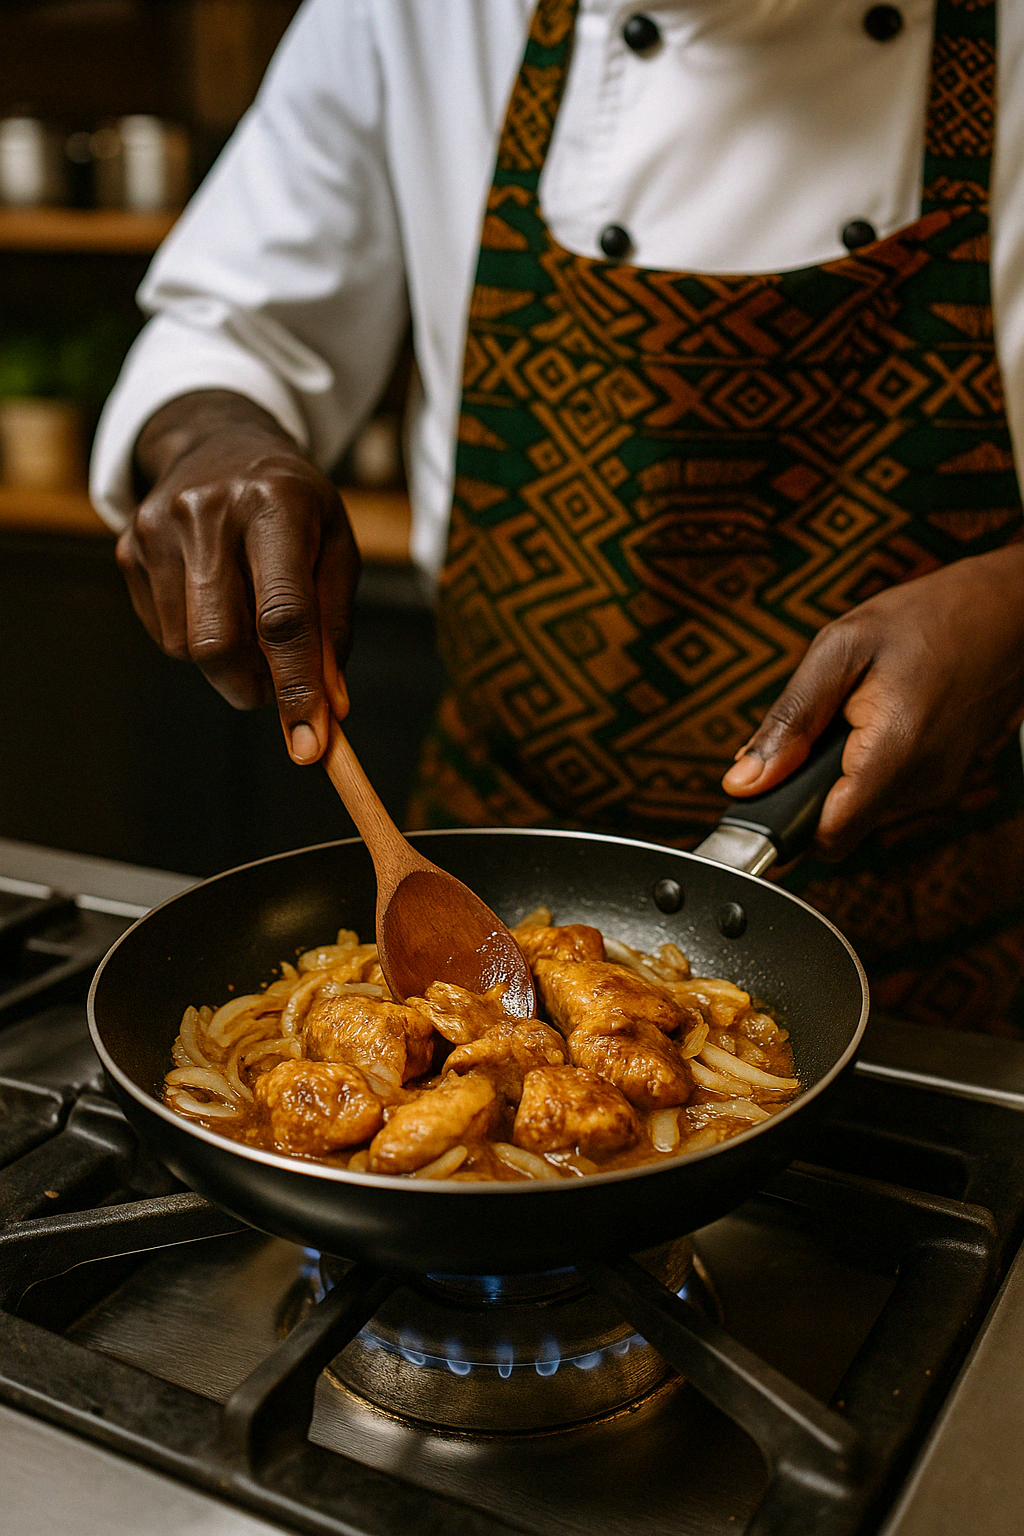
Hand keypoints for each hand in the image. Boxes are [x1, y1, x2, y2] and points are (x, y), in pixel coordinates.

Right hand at [116, 390, 359, 763]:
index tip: (310, 745)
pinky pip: (162, 631)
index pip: (284, 616)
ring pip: (187, 647)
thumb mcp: (334, 547)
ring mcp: (158, 528)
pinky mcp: (128, 546)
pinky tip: (213, 596)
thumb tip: (328, 708)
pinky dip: (194, 637)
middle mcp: (210, 512)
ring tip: (247, 615)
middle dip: (252, 687)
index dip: (297, 687)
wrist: (219, 441)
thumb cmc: (293, 506)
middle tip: (275, 692)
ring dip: (226, 661)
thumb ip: (334, 628)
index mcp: (276, 504)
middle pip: (219, 641)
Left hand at [721, 544, 1023, 860]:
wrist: (1004, 615)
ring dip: (835, 773)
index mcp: (895, 752)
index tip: (763, 789)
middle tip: (815, 726)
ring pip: (855, 809)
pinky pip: (879, 793)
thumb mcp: (839, 649)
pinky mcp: (938, 785)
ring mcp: (934, 789)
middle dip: (806, 785)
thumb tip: (745, 781)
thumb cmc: (928, 618)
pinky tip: (873, 721)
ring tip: (851, 714)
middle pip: (835, 823)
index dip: (783, 822)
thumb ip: (789, 721)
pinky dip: (861, 766)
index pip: (826, 836)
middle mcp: (921, 785)